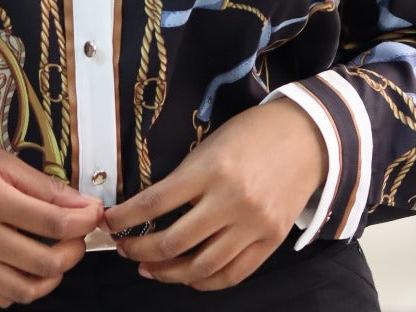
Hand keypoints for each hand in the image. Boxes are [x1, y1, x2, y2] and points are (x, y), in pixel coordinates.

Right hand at [0, 124, 103, 306]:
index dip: (85, 219)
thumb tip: (81, 202)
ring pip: (26, 289)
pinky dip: (22, 287)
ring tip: (58, 250)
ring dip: (53, 275)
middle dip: (76, 249)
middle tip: (79, 231)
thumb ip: (40, 184)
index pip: (54, 222)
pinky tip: (27, 264)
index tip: (96, 211)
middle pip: (46, 262)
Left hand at [103, 99, 325, 291]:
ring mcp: (252, 225)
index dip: (125, 217)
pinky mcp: (270, 241)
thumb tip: (150, 206)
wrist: (307, 137)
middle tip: (124, 249)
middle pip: (173, 242)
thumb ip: (186, 176)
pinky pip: (232, 274)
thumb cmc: (253, 133)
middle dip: (139, 251)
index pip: (155, 202)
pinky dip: (205, 282)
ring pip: (200, 267)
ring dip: (167, 273)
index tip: (108, 222)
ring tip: (149, 269)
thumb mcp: (212, 143)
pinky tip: (187, 276)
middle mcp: (231, 200)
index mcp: (210, 169)